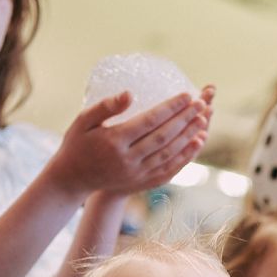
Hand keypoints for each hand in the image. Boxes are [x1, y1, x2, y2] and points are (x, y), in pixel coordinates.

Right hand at [45, 85, 213, 201]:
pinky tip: (197, 143)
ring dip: (189, 137)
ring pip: (169, 154)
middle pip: (163, 137)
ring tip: (203, 119)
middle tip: (201, 104)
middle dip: (185, 120)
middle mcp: (127, 160)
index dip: (170, 108)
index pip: (149, 121)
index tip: (186, 95)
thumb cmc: (77, 144)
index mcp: (114, 142)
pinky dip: (185, 157)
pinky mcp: (142, 183)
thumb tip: (129, 93)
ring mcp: (136, 174)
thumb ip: (105, 106)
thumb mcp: (82, 121)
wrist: (72, 179)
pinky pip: (169, 170)